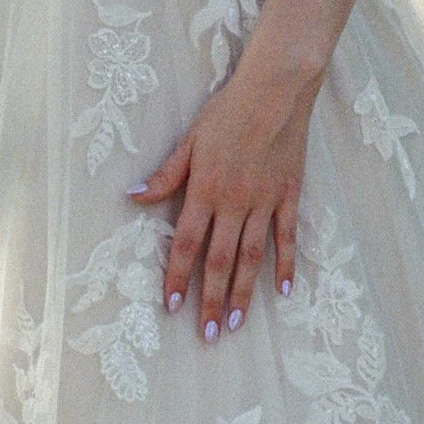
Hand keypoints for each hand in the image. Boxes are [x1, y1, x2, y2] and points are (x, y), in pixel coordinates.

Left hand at [128, 60, 318, 339]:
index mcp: (206, 191)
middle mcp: (235, 203)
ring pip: (253, 256)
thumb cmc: (228, 111)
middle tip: (209, 333)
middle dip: (213, 299)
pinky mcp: (289, 195)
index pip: (186, 244)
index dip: (177, 277)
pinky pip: (287, 237)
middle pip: (220, 260)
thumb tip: (133, 196)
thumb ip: (166, 174)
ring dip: (245, 292)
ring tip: (239, 323)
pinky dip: (286, 264)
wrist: (276, 90)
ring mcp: (265, 202)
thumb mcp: (190, 140)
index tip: (171, 306)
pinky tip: (284, 290)